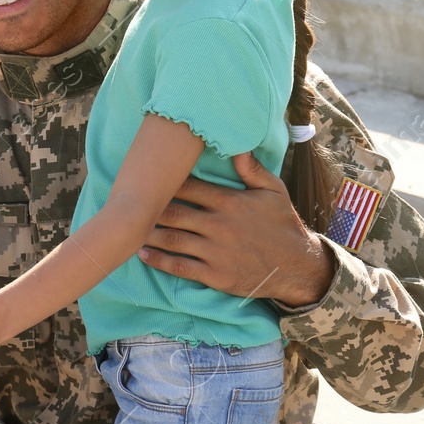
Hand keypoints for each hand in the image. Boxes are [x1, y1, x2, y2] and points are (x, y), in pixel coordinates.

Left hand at [138, 153, 336, 307]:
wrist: (297, 266)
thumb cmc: (283, 225)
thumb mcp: (274, 191)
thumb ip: (253, 170)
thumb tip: (236, 147)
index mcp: (230, 202)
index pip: (189, 188)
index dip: (165, 182)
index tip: (147, 178)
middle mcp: (219, 225)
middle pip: (173, 213)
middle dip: (149, 208)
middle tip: (127, 203)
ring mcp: (215, 252)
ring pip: (172, 239)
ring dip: (147, 233)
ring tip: (127, 228)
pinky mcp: (215, 275)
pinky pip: (180, 266)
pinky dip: (158, 260)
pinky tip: (143, 254)